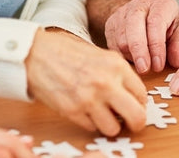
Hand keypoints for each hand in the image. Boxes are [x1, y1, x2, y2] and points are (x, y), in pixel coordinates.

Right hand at [25, 28, 146, 135]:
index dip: (139, 103)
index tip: (134, 105)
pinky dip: (90, 122)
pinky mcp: (73, 111)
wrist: (35, 54)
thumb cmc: (64, 51)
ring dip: (110, 124)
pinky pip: (92, 128)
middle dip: (136, 123)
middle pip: (137, 116)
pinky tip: (84, 110)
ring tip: (102, 115)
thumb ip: (116, 72)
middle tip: (130, 122)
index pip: (142, 95)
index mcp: (116, 65)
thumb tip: (131, 94)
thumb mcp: (98, 54)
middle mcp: (106, 83)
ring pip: (113, 128)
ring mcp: (89, 99)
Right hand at [102, 0, 178, 73]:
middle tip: (144, 69)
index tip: (158, 65)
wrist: (145, 13)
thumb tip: (176, 62)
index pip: (155, 23)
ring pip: (121, 38)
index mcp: (161, 4)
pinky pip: (113, 45)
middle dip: (139, 51)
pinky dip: (122, 56)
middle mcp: (139, 5)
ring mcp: (122, 14)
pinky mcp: (110, 24)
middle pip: (134, 27)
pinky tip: (133, 60)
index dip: (156, 46)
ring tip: (143, 65)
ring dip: (131, 56)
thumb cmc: (166, 24)